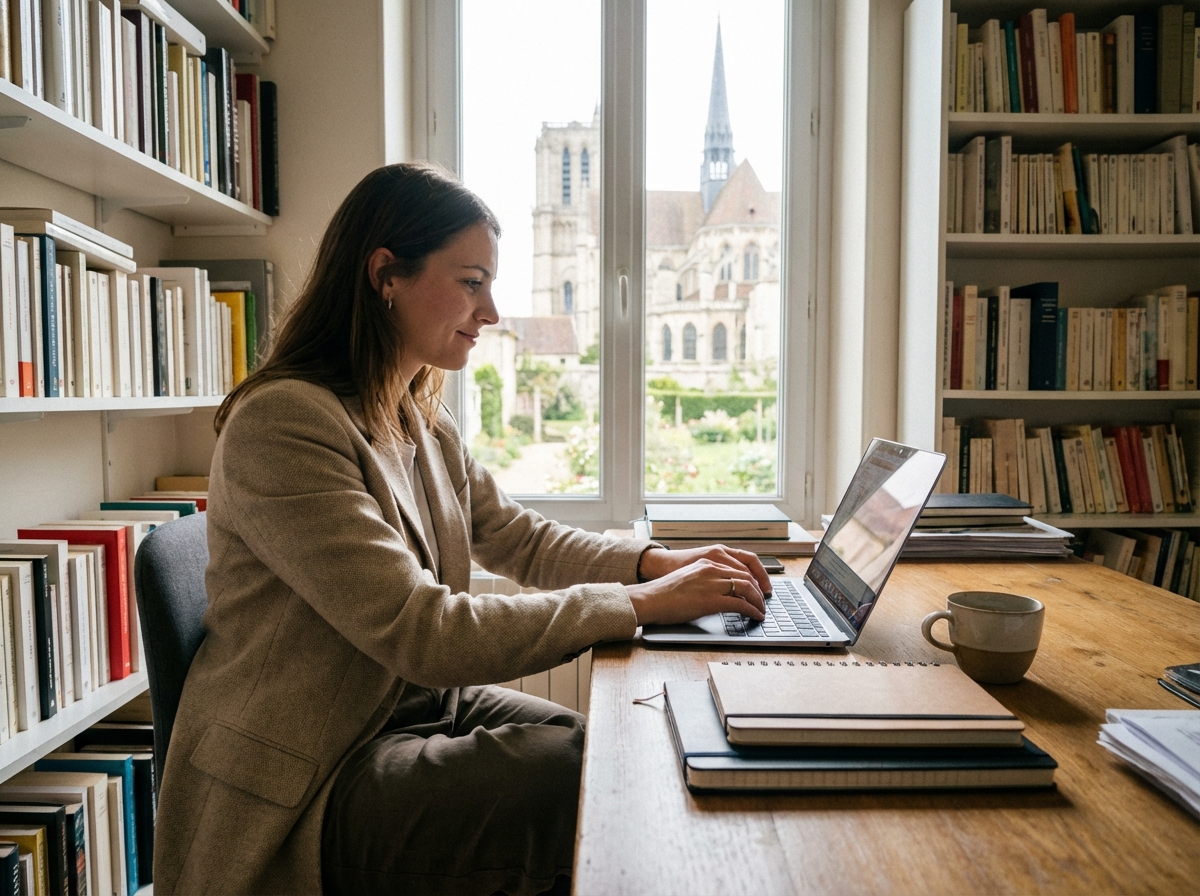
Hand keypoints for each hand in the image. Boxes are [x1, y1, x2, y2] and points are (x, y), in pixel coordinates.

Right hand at [625, 556, 767, 626]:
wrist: (649, 599)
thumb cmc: (663, 594)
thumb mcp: (687, 579)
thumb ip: (704, 581)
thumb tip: (717, 594)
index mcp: (706, 562)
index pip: (739, 566)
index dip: (754, 578)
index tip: (759, 587)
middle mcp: (711, 568)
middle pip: (746, 575)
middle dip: (759, 589)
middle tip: (764, 600)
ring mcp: (712, 583)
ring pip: (747, 588)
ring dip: (758, 600)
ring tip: (762, 610)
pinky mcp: (711, 600)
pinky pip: (740, 604)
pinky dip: (752, 610)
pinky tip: (756, 616)